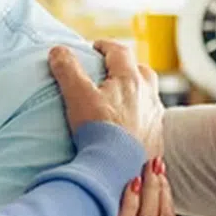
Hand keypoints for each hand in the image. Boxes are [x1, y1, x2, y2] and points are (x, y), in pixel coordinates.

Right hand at [49, 40, 163, 156]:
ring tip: (122, 99)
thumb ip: (67, 70)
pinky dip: (142, 116)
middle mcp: (149, 95)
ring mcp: (155, 118)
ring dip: (138, 91)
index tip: (95, 47)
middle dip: (127, 66)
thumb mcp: (77, 96)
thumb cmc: (99, 130)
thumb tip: (58, 50)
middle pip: (142, 71)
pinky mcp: (157, 139)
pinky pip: (152, 120)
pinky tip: (131, 126)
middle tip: (112, 71)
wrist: (120, 170)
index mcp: (131, 80)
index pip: (120, 51)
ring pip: (150, 95)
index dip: (106, 45)